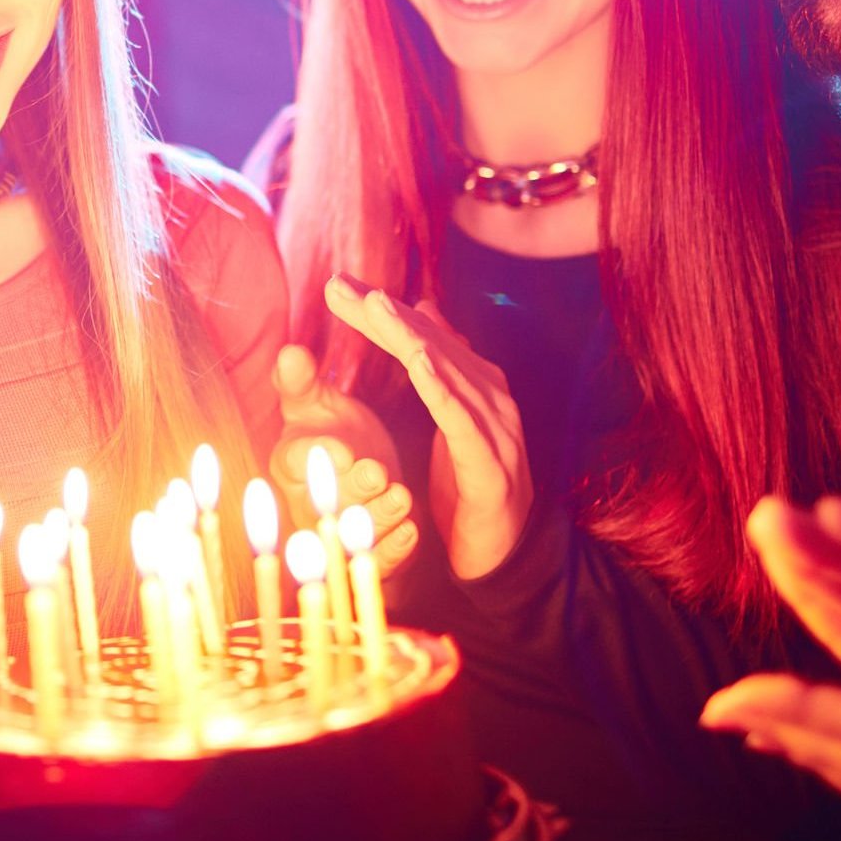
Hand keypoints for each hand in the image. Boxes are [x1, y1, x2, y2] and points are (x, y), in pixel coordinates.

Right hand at [267, 344, 417, 576]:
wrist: (365, 483)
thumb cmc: (337, 438)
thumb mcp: (317, 406)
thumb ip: (302, 381)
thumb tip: (291, 352)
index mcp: (292, 465)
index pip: (294, 462)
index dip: (314, 458)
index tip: (337, 449)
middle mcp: (310, 505)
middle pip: (326, 504)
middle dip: (351, 489)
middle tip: (376, 472)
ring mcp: (339, 537)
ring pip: (355, 534)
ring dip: (378, 516)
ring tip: (401, 495)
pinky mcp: (371, 557)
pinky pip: (380, 560)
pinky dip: (395, 548)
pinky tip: (411, 529)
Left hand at [322, 275, 528, 579]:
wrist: (502, 555)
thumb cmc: (469, 487)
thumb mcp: (447, 423)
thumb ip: (438, 369)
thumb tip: (424, 310)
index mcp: (474, 388)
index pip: (423, 337)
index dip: (381, 311)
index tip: (337, 285)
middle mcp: (489, 399)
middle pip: (431, 345)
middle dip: (384, 313)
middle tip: (339, 285)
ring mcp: (496, 430)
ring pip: (448, 373)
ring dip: (410, 337)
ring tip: (377, 307)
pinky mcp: (490, 467)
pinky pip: (463, 422)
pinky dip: (442, 389)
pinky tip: (419, 363)